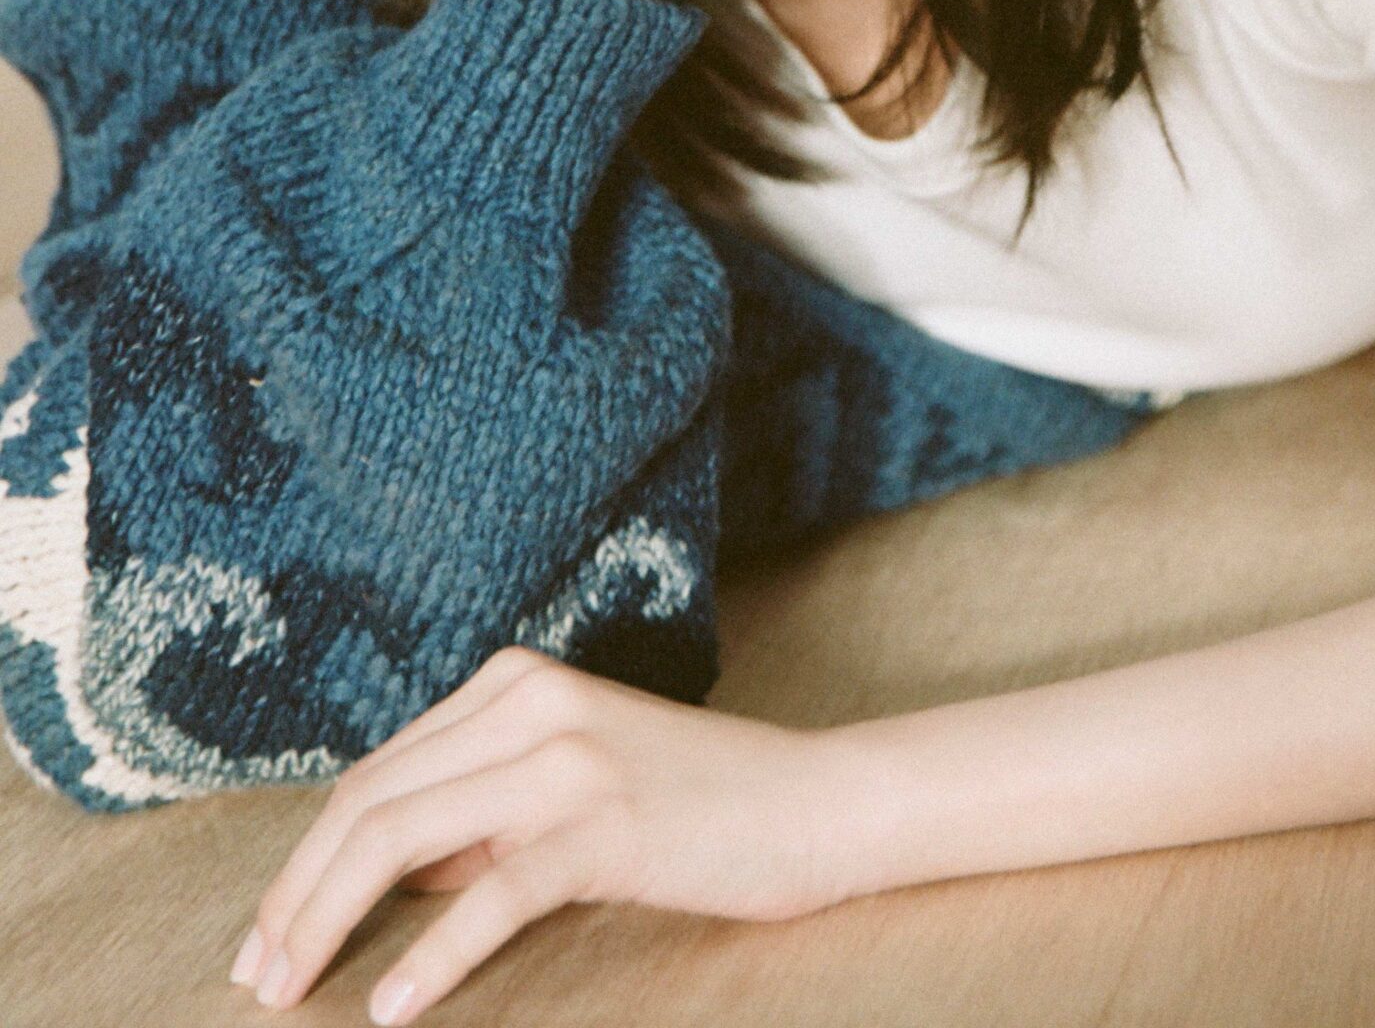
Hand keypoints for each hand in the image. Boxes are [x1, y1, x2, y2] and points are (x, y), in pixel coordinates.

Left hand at [231, 647, 857, 1019]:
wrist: (815, 803)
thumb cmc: (692, 807)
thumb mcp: (568, 789)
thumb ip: (478, 816)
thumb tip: (375, 877)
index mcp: (515, 682)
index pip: (374, 774)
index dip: (305, 860)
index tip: (267, 935)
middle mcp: (531, 701)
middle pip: (371, 801)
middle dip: (296, 895)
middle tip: (257, 978)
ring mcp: (569, 756)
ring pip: (405, 836)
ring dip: (329, 921)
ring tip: (292, 990)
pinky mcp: (606, 821)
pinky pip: (492, 892)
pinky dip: (431, 954)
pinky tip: (395, 1005)